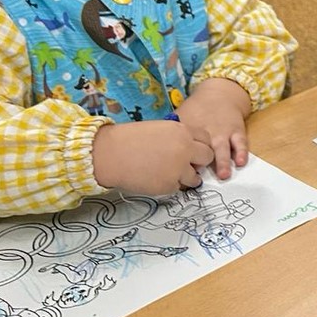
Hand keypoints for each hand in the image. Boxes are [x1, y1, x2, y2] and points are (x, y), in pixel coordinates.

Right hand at [92, 120, 214, 195]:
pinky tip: (156, 178)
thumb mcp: (159, 129)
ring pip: (195, 178)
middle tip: (187, 164)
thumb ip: (178, 137)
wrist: (108, 154)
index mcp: (183, 131)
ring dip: (186, 177)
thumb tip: (190, 148)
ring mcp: (178, 169)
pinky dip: (169, 185)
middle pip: (207, 157)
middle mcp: (185, 149)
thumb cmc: (128, 140)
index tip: (194, 151)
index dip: (200, 146)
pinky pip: (177, 188)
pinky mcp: (169, 185)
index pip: (206, 139)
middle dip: (199, 162)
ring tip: (169, 173)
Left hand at [175, 78, 252, 178]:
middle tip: (199, 178)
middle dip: (201, 163)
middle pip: (203, 149)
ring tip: (224, 174)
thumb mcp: (180, 116)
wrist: (219, 94)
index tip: (175, 173)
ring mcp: (223, 133)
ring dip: (223, 162)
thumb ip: (170, 133)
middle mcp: (207, 132)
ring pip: (223, 149)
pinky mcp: (237, 132)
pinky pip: (240, 143)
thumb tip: (155, 150)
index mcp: (189, 130)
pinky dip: (241, 152)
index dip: (178, 160)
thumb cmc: (197, 110)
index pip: (182, 147)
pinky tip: (241, 162)